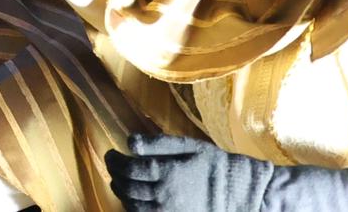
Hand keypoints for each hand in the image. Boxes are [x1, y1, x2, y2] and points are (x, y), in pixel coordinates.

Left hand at [106, 134, 273, 211]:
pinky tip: (134, 199)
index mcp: (165, 172)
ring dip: (121, 192)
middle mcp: (162, 194)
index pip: (126, 168)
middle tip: (114, 166)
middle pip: (125, 187)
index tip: (111, 153)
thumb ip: (157, 144)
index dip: (113, 160)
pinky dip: (133, 208)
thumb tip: (129, 142)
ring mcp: (166, 211)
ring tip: (120, 181)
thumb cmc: (213, 165)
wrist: (237, 192)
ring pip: (131, 204)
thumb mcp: (187, 146)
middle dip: (115, 175)